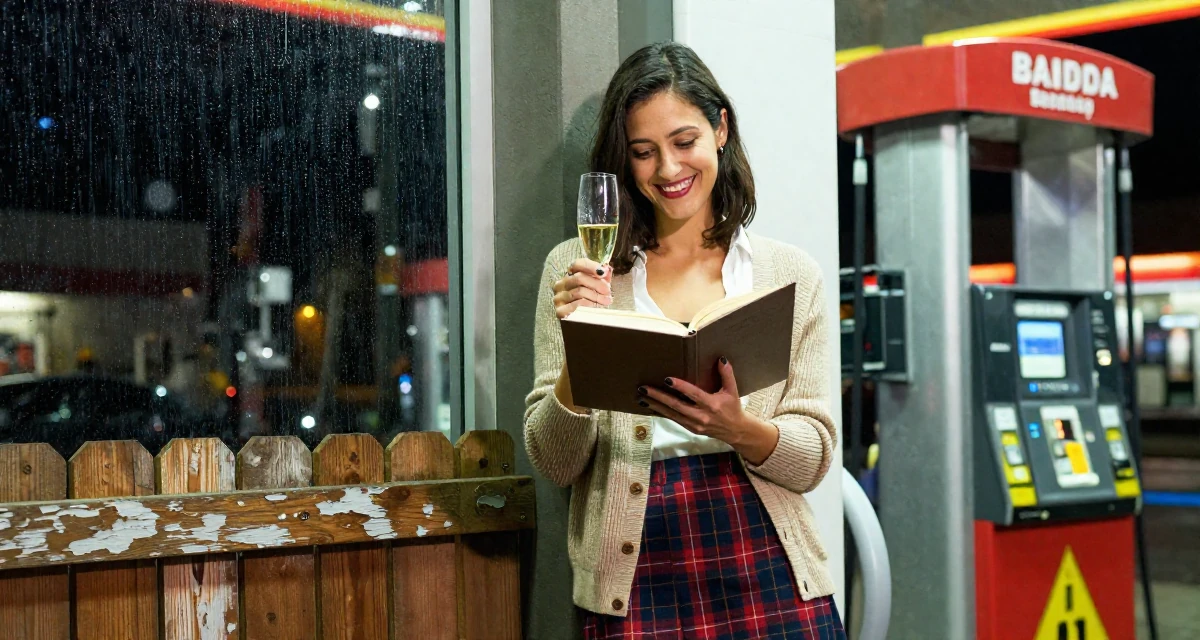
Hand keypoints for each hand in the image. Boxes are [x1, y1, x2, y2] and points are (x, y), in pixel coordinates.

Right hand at [552, 258, 612, 318]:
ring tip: (606, 301)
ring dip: (595, 296)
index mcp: (569, 275)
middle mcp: (561, 284)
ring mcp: (559, 297)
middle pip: (579, 277)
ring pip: (579, 292)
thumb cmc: (591, 301)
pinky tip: (596, 307)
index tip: (603, 272)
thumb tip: (607, 269)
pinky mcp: (560, 311)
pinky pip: (576, 305)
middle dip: (597, 284)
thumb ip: (602, 277)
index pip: (578, 264)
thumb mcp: (597, 287)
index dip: (591, 266)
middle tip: (607, 291)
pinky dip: (589, 305)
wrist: (582, 323)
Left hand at [638, 357, 779, 464]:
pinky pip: (673, 419)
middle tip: (644, 389)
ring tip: (641, 397)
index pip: (693, 394)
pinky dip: (661, 413)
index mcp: (712, 405)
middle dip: (658, 397)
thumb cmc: (733, 408)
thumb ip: (727, 375)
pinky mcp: (691, 429)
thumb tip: (721, 359)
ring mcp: (695, 424)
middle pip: (676, 405)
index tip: (667, 379)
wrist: (735, 431)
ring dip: (655, 406)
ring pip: (671, 414)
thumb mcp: (733, 391)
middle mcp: (701, 416)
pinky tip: (651, 406)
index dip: (680, 387)